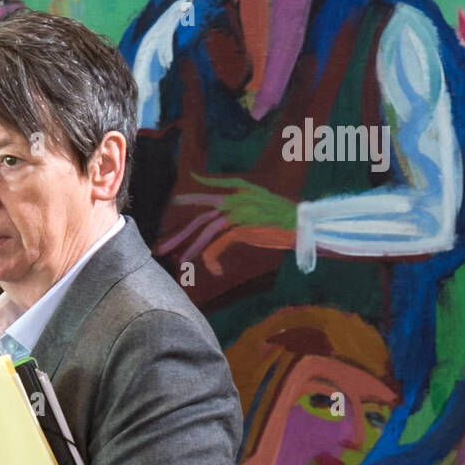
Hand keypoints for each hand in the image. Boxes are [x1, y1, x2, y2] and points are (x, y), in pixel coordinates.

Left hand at [159, 174, 295, 274]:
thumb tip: (232, 212)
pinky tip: (214, 271)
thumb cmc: (286, 216)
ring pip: (204, 233)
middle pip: (200, 219)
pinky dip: (213, 259)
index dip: (194, 198)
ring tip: (178, 262)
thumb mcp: (263, 202)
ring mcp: (236, 213)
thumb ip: (245, 201)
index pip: (211, 196)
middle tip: (161, 248)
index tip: (177, 201)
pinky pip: (218, 246)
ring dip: (190, 249)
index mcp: (239, 193)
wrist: (303, 222)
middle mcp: (234, 201)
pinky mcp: (240, 228)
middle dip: (180, 234)